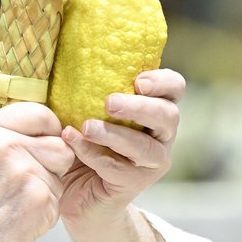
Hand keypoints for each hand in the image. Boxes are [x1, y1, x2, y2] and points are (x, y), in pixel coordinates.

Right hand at [0, 74, 75, 241]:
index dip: (44, 128)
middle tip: (30, 174)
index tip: (35, 145)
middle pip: (56, 135)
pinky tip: (23, 214)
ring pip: (63, 162)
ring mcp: (24, 171)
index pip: (38, 111)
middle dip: (52, 152)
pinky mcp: (41, 197)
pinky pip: (60, 190)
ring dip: (52, 177)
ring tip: (24, 195)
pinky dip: (48, 204)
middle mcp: (3, 146)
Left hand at [59, 69, 183, 232]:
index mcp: (154, 110)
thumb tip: (67, 48)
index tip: (138, 80)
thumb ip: (86, 87)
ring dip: (115, 134)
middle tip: (110, 102)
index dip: (163, 81)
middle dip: (141, 107)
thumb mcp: (84, 110)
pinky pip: (117, 168)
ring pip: (145, 147)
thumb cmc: (83, 142)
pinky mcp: (134, 184)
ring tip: (87, 126)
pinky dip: (92, 153)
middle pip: (168, 116)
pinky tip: (71, 139)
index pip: (174, 88)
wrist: (78, 194)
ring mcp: (151, 163)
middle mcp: (161, 136)